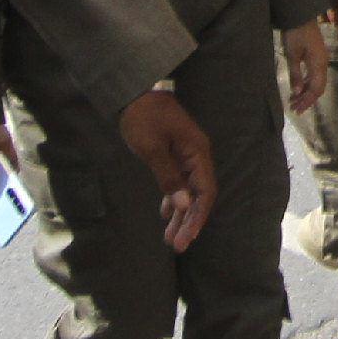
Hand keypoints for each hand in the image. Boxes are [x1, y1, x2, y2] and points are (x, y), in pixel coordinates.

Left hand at [117, 87, 215, 251]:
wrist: (132, 92)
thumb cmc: (142, 117)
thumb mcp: (152, 149)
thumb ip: (168, 178)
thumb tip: (183, 206)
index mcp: (198, 152)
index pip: (205, 192)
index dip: (197, 217)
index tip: (185, 239)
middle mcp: (197, 155)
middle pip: (199, 195)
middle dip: (189, 221)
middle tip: (177, 246)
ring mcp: (186, 154)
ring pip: (189, 190)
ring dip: (181, 214)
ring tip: (170, 237)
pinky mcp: (174, 153)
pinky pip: (179, 181)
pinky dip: (173, 198)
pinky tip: (166, 212)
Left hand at [283, 20, 329, 113]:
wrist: (300, 14)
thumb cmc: (295, 33)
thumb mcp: (292, 55)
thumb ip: (295, 75)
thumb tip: (296, 93)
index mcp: (318, 64)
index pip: (316, 89)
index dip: (307, 101)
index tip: (296, 110)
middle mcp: (323, 63)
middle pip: (318, 88)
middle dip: (307, 99)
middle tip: (294, 108)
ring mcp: (321, 59)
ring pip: (317, 82)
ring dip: (306, 92)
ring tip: (294, 100)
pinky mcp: (317, 56)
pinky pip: (315, 74)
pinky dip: (307, 83)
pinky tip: (299, 87)